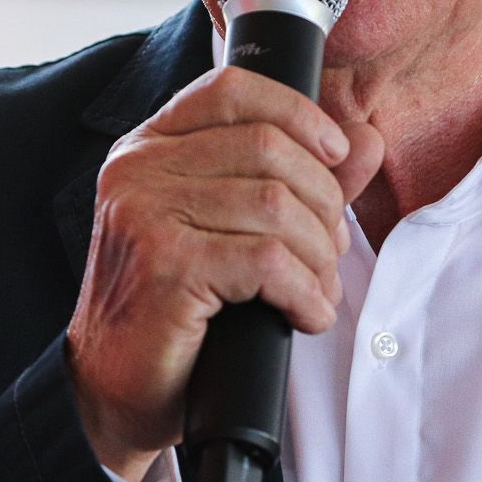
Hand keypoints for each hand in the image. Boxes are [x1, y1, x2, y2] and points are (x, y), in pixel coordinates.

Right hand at [65, 66, 384, 481]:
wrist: (114, 392)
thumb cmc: (176, 310)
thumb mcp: (235, 230)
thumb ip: (299, 179)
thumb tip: (367, 139)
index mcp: (149, 146)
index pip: (234, 89)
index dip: (299, 114)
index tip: (334, 155)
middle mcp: (138, 168)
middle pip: (269, 147)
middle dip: (322, 203)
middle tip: (327, 252)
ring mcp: (145, 213)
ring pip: (277, 205)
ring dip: (318, 258)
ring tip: (316, 291)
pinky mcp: (165, 264)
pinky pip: (269, 260)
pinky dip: (305, 293)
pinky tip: (304, 315)